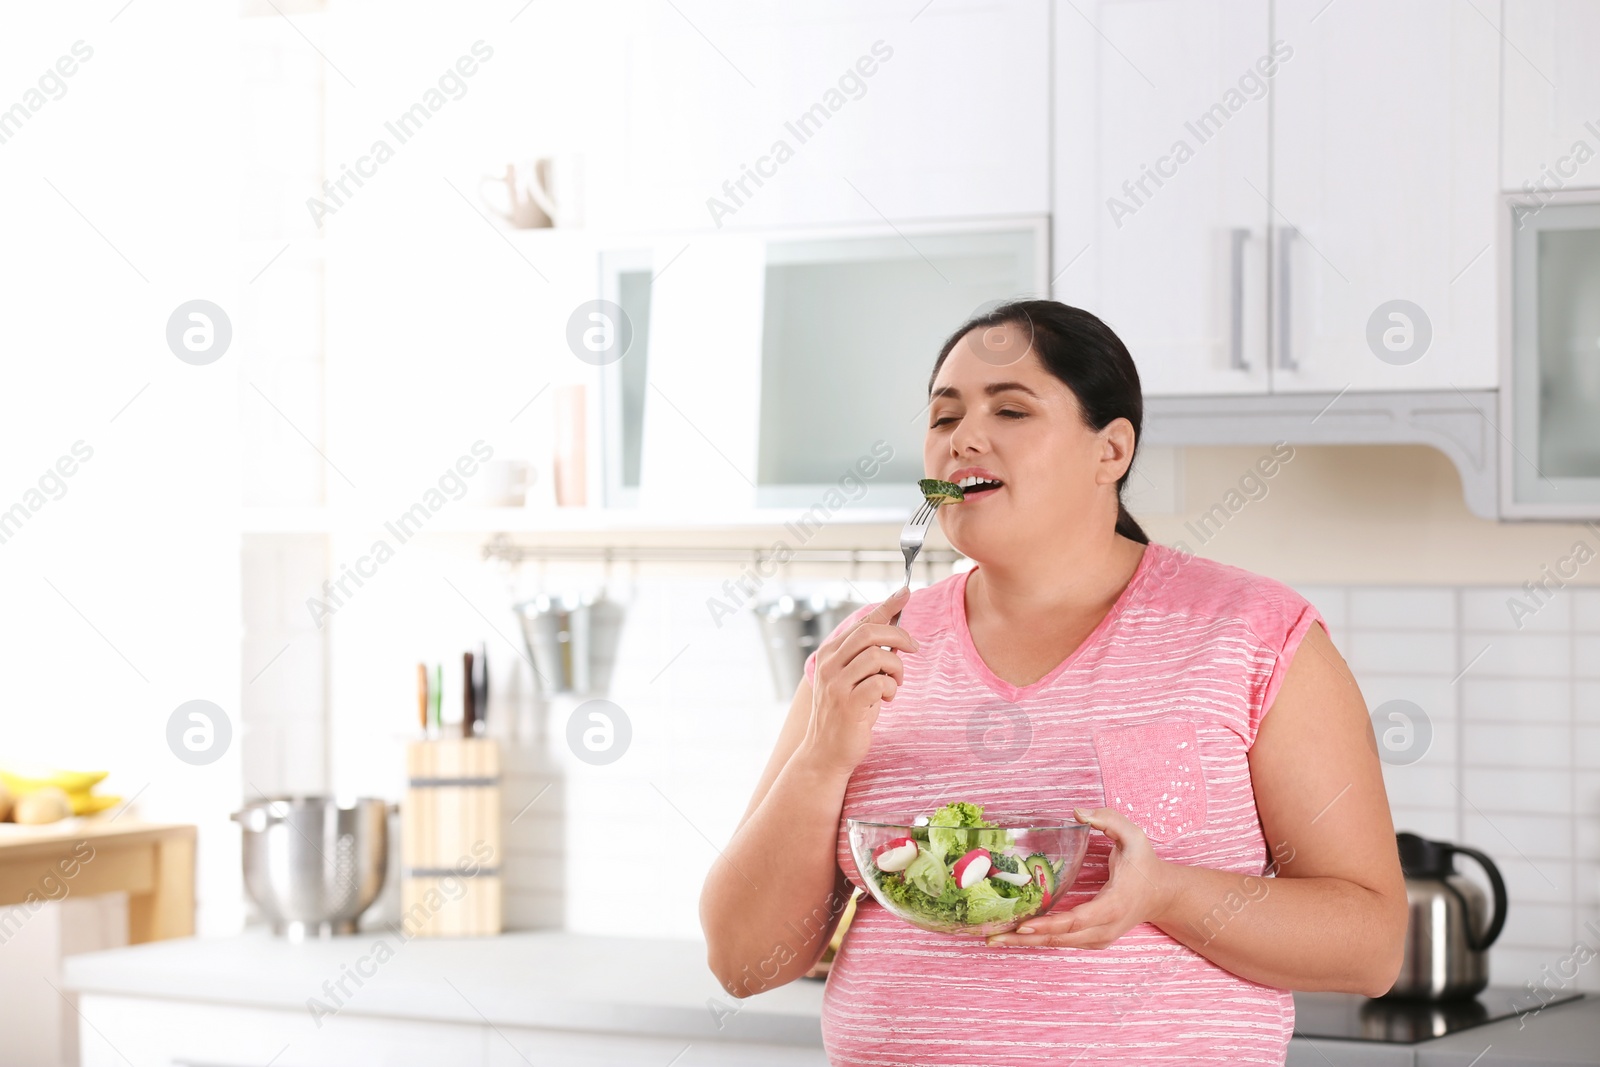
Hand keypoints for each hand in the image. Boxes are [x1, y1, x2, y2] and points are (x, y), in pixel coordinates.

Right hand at [799, 586, 917, 777]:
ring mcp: (836, 684)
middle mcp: (829, 665)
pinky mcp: (849, 704)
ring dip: (896, 668)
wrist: (825, 753)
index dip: (886, 606)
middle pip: (869, 632)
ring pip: (878, 656)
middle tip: (913, 648)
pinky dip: (891, 688)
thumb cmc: (845, 714)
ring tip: (895, 683)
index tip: (906, 591)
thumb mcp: (852, 680)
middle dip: (899, 636)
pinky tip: (887, 698)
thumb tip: (895, 634)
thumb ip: (866, 658)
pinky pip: (880, 682)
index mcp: (829, 654)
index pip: (862, 622)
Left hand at [987, 806, 1175, 949]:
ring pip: (1059, 944)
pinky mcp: (1094, 940)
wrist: (1162, 895)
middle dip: (1026, 939)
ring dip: (1027, 942)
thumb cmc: (1145, 865)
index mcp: (1114, 904)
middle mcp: (1106, 928)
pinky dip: (1039, 939)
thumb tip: (1078, 812)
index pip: (1078, 920)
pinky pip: (1063, 942)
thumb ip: (1109, 820)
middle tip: (993, 937)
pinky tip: (1015, 935)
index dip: (1050, 925)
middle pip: (1061, 939)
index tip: (1023, 925)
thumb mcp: (1135, 836)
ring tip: (995, 938)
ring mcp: (1100, 938)